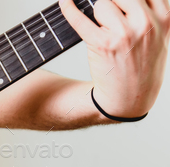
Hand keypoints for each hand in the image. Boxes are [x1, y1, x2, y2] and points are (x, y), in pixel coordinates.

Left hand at [60, 0, 169, 117]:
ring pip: (102, 4)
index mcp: (164, 18)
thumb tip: (121, 1)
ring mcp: (124, 34)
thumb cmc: (142, 66)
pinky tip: (65, 2)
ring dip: (98, 15)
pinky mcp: (102, 44)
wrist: (129, 98)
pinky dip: (69, 9)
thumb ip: (151, 13)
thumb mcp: (160, 36)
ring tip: (105, 32)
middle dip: (112, 4)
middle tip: (111, 22)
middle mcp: (146, 23)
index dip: (128, 0)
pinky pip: (81, 20)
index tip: (120, 5)